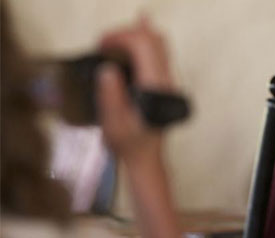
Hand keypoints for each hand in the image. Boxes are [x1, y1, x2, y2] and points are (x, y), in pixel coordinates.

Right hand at [97, 16, 171, 163]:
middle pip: (153, 39)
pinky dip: (137, 48)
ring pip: (157, 45)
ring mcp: (167, 81)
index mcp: (153, 86)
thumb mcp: (113, 122)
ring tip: (109, 50)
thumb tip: (108, 70)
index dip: (121, 37)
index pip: (144, 45)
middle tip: (104, 46)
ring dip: (131, 40)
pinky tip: (120, 58)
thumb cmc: (128, 143)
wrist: (146, 157)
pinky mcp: (163, 84)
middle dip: (126, 35)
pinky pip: (155, 55)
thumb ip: (111, 95)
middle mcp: (165, 80)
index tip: (101, 46)